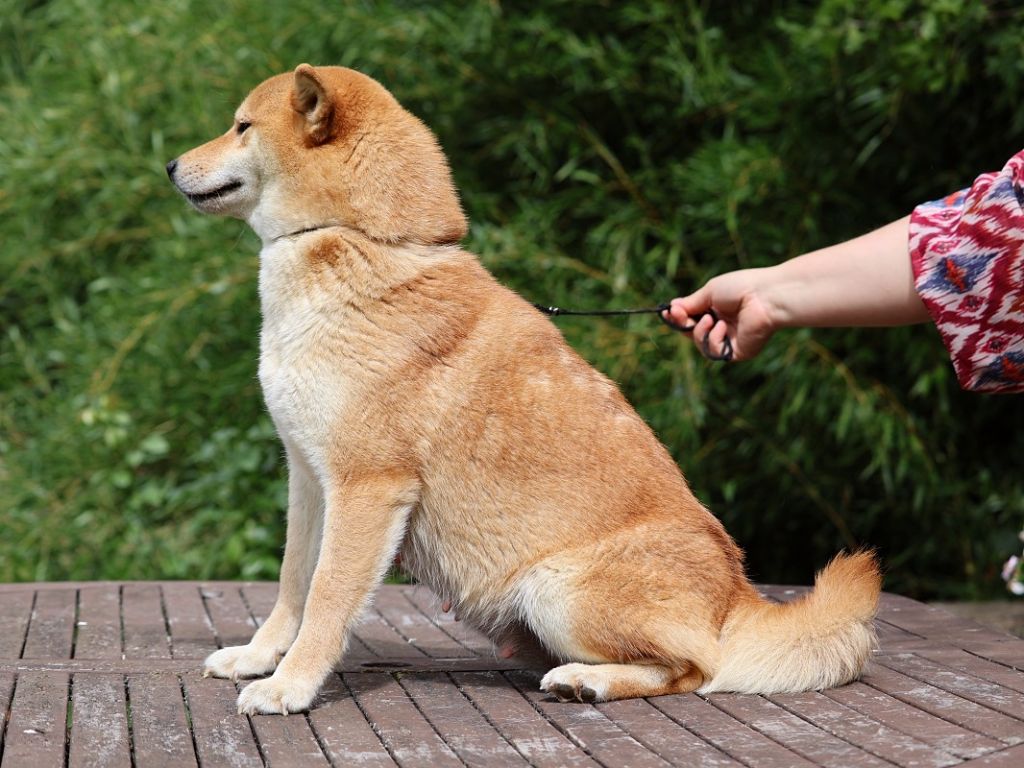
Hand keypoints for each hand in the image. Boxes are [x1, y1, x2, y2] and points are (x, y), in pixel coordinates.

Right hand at [662, 268, 778, 361]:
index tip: (666, 312)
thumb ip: (690, 304)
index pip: (692, 318)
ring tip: (708, 319)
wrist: (764, 297)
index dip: (678, 317)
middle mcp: (723, 326)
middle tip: (677, 314)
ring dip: (698, 331)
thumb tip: (671, 307)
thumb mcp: (709, 292)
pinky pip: (714, 351)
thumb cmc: (740, 288)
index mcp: (718, 310)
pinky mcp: (736, 352)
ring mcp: (730, 340)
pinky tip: (721, 326)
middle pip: (692, 333)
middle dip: (682, 324)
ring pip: (701, 343)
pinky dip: (713, 339)